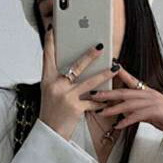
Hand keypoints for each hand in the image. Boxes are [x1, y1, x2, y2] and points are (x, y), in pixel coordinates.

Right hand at [38, 24, 118, 141]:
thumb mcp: (50, 92)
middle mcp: (55, 86)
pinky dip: (102, 101)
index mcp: (47, 80)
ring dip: (105, 74)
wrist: (50, 134)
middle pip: (75, 66)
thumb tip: (74, 67)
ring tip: (115, 67)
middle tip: (101, 46)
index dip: (50, 42)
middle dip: (90, 55)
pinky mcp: (76, 108)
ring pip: (90, 82)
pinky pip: (93, 101)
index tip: (53, 29)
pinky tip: (111, 98)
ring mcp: (66, 96)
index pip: (47, 56)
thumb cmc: (51, 112)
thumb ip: (59, 79)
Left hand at [87, 63, 162, 139]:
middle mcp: (147, 94)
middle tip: (94, 95)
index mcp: (146, 92)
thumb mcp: (150, 110)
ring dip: (113, 108)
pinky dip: (126, 121)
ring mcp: (151, 102)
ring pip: (128, 104)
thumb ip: (137, 110)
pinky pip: (136, 116)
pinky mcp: (154, 112)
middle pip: (124, 92)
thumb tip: (125, 113)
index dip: (120, 73)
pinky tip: (118, 125)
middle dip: (107, 94)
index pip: (131, 80)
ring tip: (101, 112)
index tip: (109, 67)